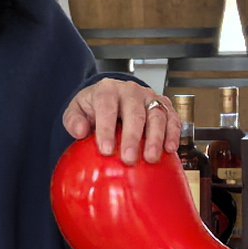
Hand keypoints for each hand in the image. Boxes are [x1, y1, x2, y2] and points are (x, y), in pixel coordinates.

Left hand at [65, 75, 184, 162]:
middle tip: (129, 158)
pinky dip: (174, 133)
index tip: (106, 150)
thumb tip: (80, 131)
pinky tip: (170, 149)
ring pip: (157, 114)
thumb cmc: (94, 107)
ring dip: (155, 138)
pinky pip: (172, 118)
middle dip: (132, 137)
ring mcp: (150, 97)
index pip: (107, 106)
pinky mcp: (164, 106)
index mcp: (107, 89)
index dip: (106, 128)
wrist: (112, 98)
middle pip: (134, 112)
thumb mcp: (77, 109)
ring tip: (151, 158)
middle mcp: (131, 90)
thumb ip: (74, 120)